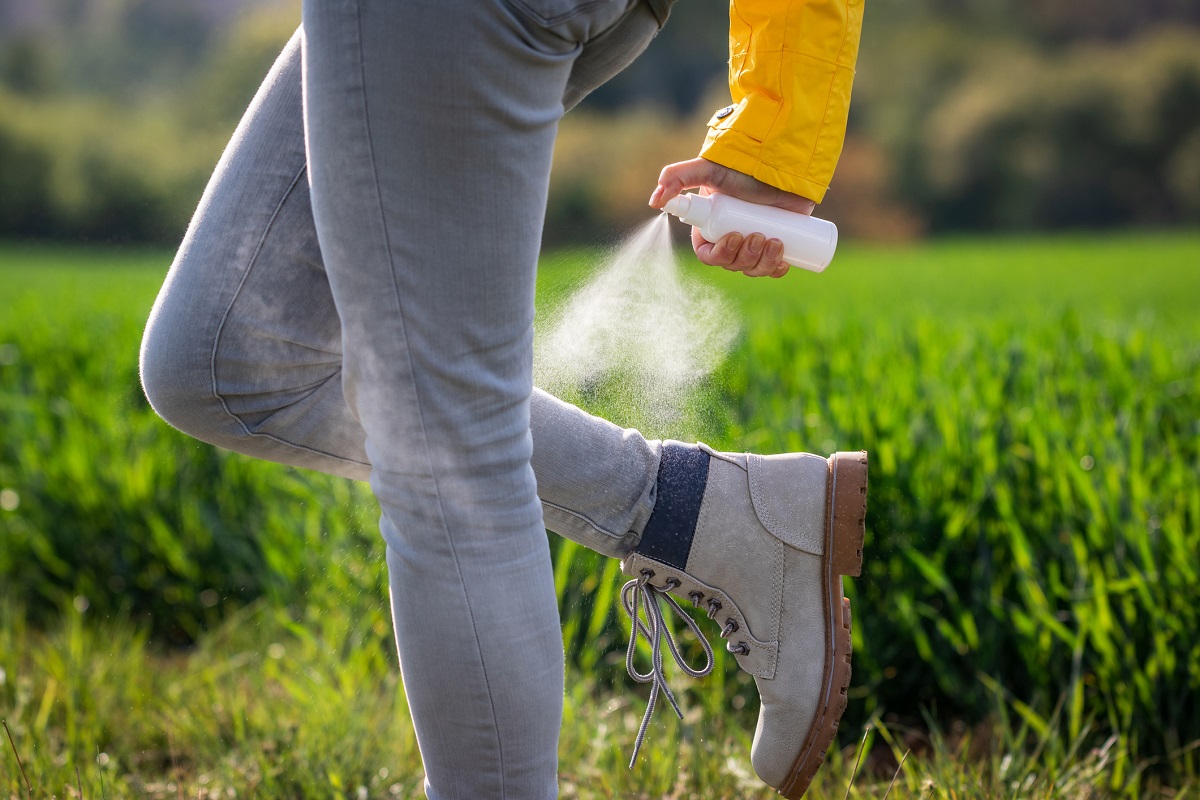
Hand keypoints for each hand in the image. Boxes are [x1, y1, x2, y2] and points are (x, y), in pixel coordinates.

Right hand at [649, 157, 815, 278]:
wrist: (781, 166)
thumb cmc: (742, 167)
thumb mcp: (708, 170)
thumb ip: (676, 177)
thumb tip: (654, 202)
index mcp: (710, 228)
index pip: (708, 256)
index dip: (720, 254)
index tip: (734, 238)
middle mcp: (729, 238)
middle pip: (732, 264)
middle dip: (745, 256)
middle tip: (758, 236)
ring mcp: (753, 243)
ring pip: (752, 268)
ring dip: (762, 262)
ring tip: (774, 241)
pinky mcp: (774, 244)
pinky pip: (772, 269)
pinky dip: (776, 267)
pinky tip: (783, 259)